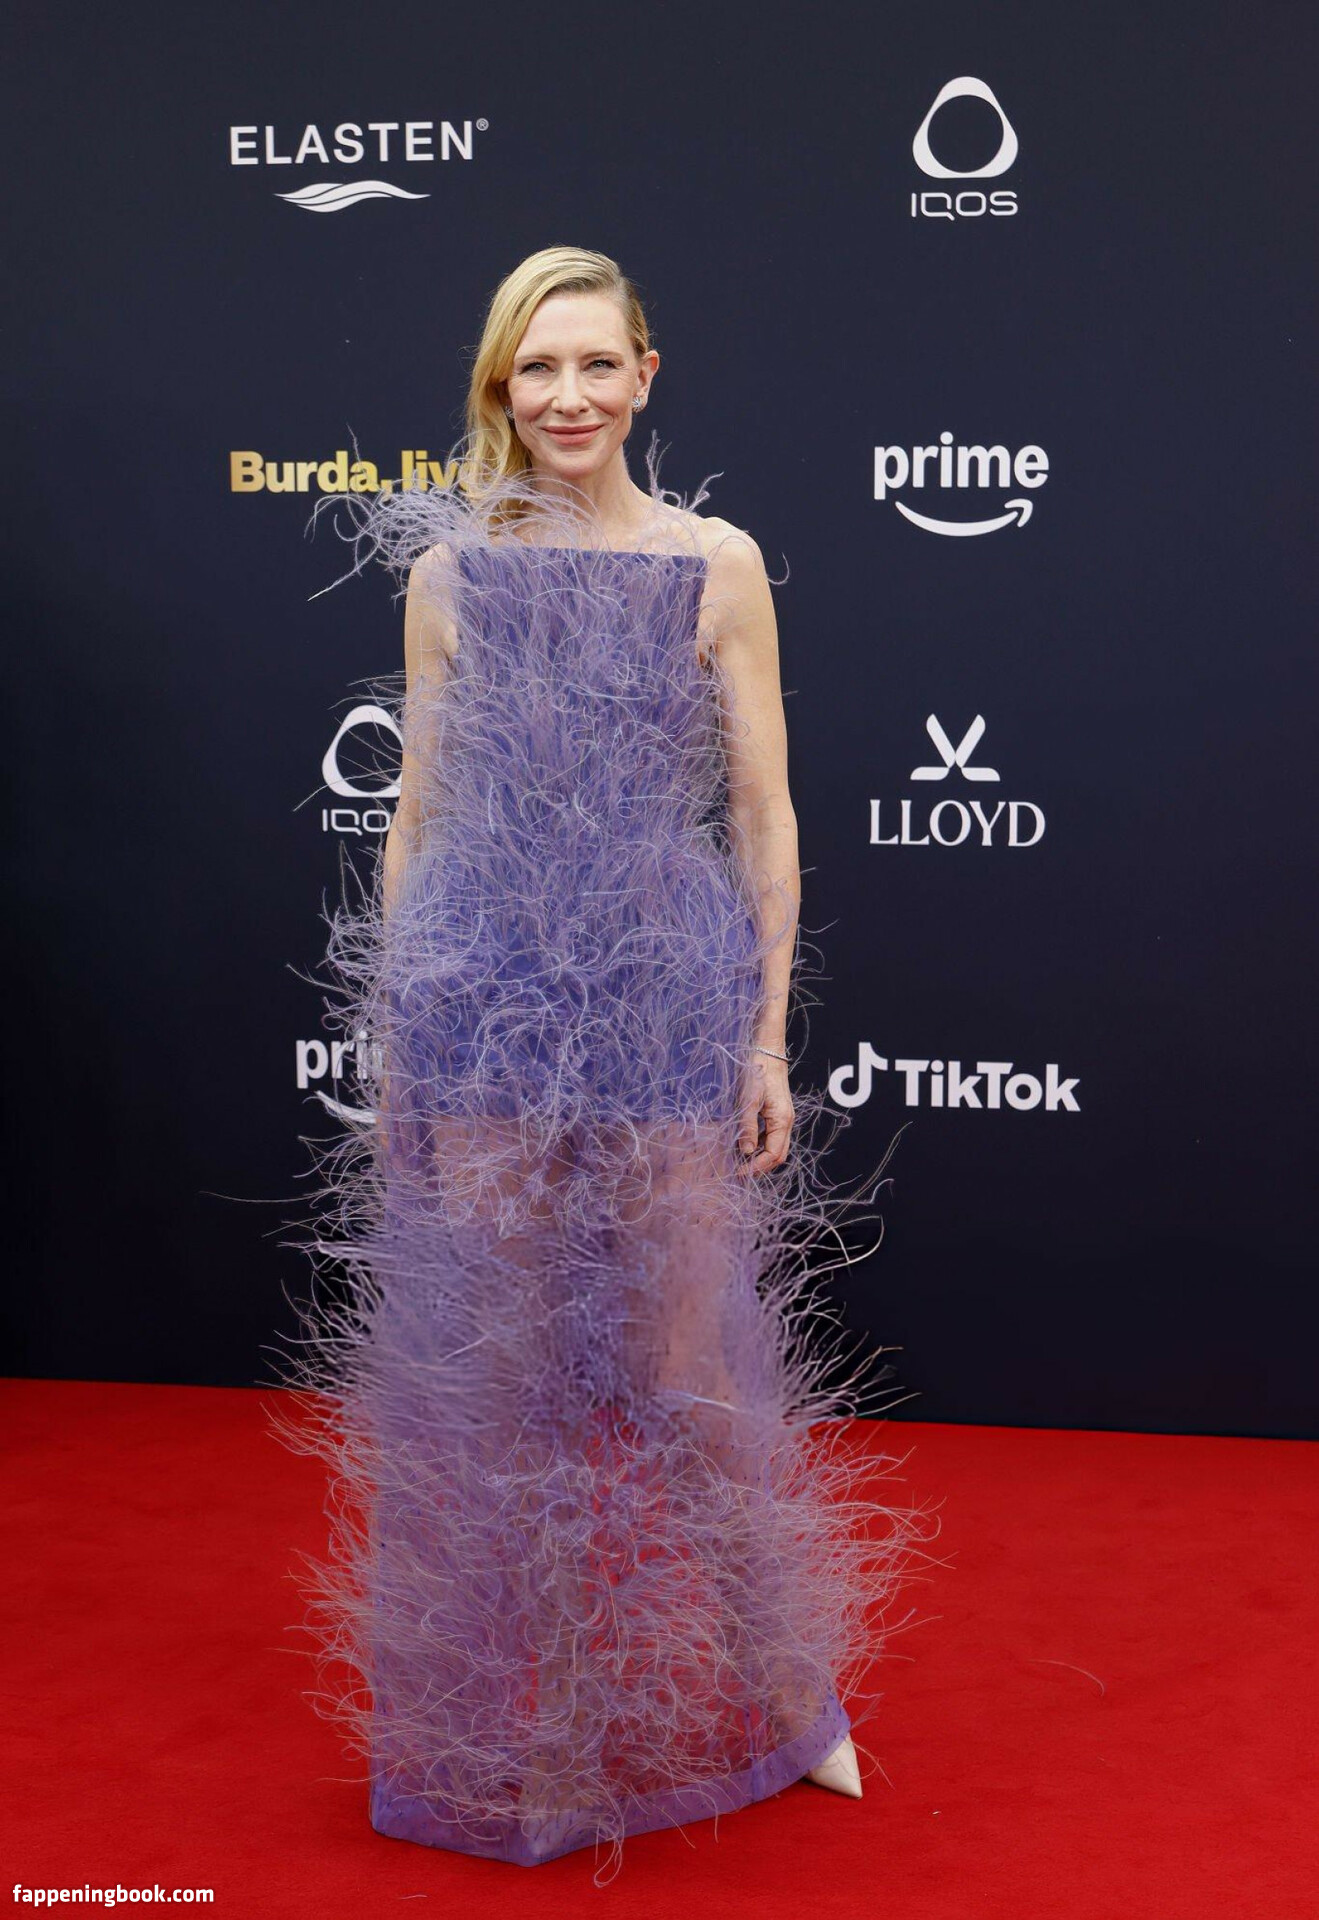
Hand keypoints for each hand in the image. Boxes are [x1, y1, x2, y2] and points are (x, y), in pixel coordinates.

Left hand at [736, 1049, 793, 1176]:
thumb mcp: (748, 1099)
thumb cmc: (757, 1071)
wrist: (766, 1050)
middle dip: (760, 1167)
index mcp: (782, 1121)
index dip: (756, 1167)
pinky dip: (759, 1145)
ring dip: (759, 1157)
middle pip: (778, 1155)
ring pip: (775, 1147)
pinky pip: (770, 1137)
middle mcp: (786, 1122)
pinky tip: (744, 1144)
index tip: (738, 1172)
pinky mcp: (776, 1113)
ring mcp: (783, 1118)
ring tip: (739, 1161)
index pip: (773, 1155)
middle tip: (739, 1172)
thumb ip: (747, 1126)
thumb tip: (745, 1152)